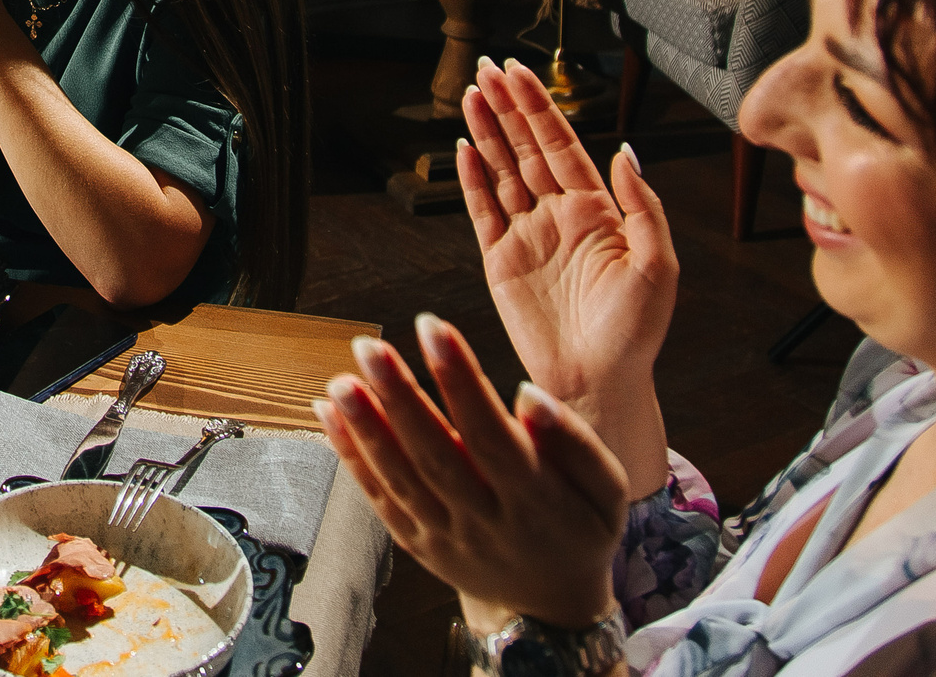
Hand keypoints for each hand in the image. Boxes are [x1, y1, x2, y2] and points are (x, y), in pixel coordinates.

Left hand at [319, 317, 625, 633]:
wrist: (550, 608)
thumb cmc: (580, 529)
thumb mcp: (607, 491)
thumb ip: (574, 442)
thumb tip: (527, 394)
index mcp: (535, 502)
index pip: (491, 434)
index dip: (460, 380)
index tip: (433, 326)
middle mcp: (484, 522)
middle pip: (435, 455)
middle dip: (399, 398)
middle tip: (369, 346)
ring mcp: (445, 537)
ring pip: (399, 480)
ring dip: (365, 429)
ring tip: (340, 382)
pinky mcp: (416, 545)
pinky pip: (379, 499)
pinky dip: (351, 457)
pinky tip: (328, 414)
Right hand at [459, 56, 676, 497]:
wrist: (598, 384)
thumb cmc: (635, 334)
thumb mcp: (658, 266)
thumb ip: (643, 206)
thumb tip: (624, 151)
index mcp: (596, 212)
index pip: (561, 144)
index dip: (539, 106)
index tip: (519, 72)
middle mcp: (558, 216)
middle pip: (526, 147)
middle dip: (508, 106)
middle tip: (488, 67)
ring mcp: (527, 237)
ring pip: (501, 171)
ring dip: (487, 132)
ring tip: (471, 94)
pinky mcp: (500, 263)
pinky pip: (482, 211)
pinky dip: (471, 179)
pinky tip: (463, 149)